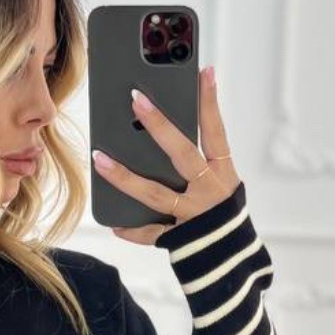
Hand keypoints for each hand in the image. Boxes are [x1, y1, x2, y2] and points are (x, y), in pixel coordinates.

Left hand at [92, 66, 240, 244]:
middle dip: (159, 125)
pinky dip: (133, 230)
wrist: (234, 263)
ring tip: (100, 158)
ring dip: (125, 176)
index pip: (215, 132)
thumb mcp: (220, 185)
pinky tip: (115, 223)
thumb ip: (199, 164)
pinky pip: (151, 233)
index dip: (210, 102)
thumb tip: (157, 133)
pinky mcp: (180, 240)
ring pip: (155, 193)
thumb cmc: (222, 216)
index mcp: (224, 174)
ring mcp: (193, 217)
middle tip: (135, 99)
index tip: (203, 71)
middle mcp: (210, 192)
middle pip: (182, 153)